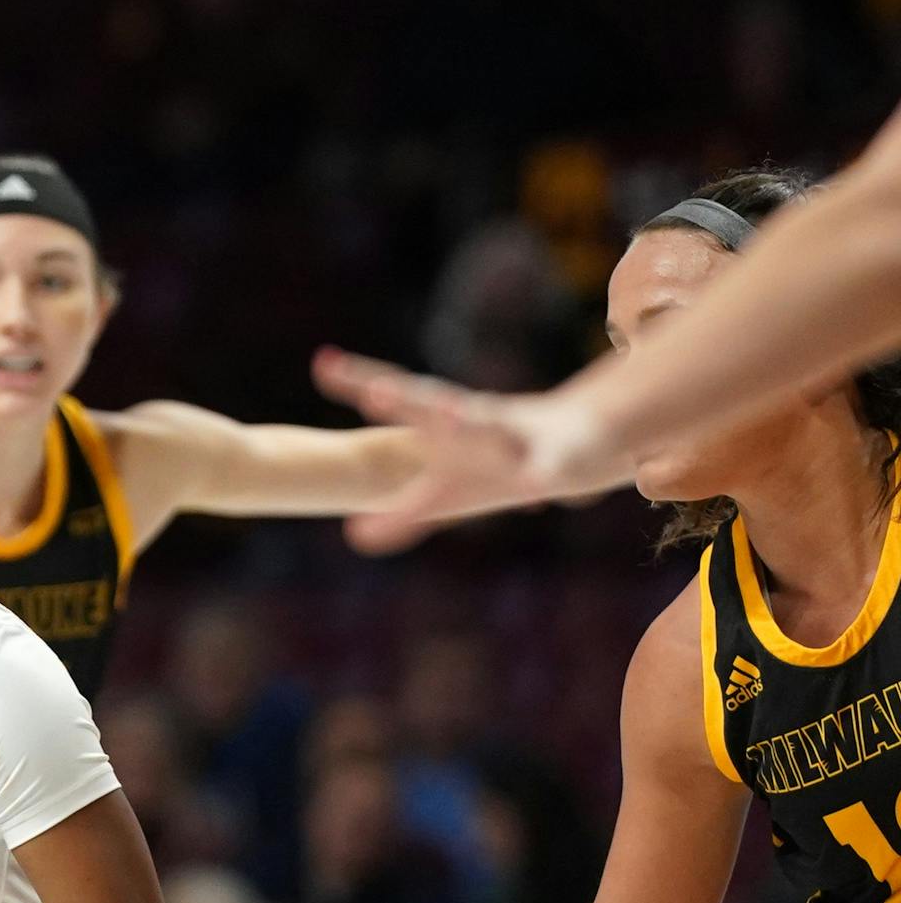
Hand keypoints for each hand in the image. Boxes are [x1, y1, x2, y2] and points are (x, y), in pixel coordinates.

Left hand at [311, 347, 621, 554]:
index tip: (321, 365)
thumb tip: (354, 538)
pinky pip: (545, 468)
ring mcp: (514, 439)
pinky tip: (533, 484)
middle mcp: (475, 422)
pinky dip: (540, 472)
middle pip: (433, 406)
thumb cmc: (495, 467)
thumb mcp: (446, 495)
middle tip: (372, 393)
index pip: (397, 397)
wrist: (581, 440)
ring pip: (488, 429)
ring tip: (451, 418)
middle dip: (404, 400)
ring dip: (468, 424)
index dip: (357, 382)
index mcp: (445, 422)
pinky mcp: (552, 463)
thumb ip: (402, 515)